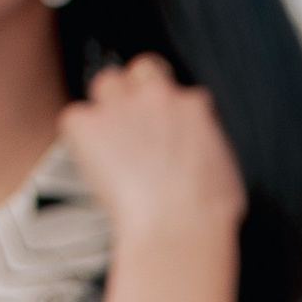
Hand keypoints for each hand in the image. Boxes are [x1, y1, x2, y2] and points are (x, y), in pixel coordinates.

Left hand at [59, 53, 245, 252]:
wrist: (177, 230)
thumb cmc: (207, 213)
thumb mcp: (225, 168)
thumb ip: (204, 140)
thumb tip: (196, 144)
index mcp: (193, 106)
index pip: (177, 87)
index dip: (169, 105)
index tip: (165, 124)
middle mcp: (155, 96)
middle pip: (139, 71)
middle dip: (137, 92)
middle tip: (136, 124)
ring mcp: (119, 107)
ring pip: (105, 83)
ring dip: (108, 105)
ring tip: (114, 139)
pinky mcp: (87, 124)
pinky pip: (76, 117)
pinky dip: (81, 136)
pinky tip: (95, 159)